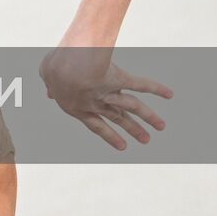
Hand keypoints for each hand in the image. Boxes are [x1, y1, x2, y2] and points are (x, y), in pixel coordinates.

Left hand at [38, 47, 172, 150]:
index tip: (123, 146)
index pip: (95, 124)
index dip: (109, 135)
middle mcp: (96, 103)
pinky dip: (155, 87)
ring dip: (149, 116)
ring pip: (133, 106)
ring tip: (162, 127)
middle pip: (117, 118)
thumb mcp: (46, 76)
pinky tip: (170, 93)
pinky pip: (140, 83)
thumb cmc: (55, 68)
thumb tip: (48, 94)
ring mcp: (109, 93)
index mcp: (78, 106)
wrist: (67, 68)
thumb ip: (49, 86)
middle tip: (147, 140)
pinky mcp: (119, 78)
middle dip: (133, 129)